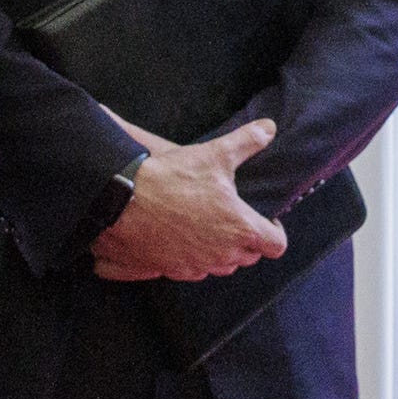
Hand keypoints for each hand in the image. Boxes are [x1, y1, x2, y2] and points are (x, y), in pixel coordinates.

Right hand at [92, 119, 287, 283]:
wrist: (122, 200)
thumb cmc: (172, 178)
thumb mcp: (214, 155)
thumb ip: (247, 142)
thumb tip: (270, 127)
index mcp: (240, 229)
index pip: (276, 245)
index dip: (274, 231)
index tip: (265, 218)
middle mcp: (222, 254)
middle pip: (249, 257)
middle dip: (246, 240)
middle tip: (233, 217)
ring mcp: (196, 266)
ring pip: (221, 266)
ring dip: (220, 251)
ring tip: (208, 226)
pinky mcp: (172, 271)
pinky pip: (193, 270)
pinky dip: (193, 258)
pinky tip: (182, 237)